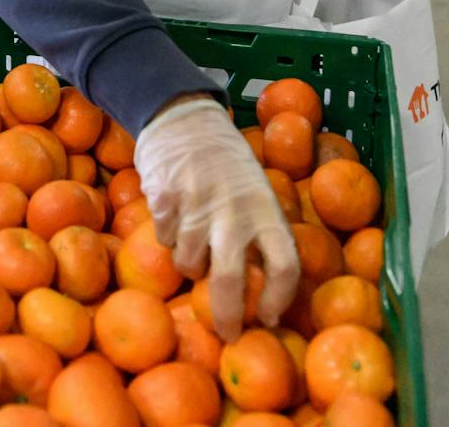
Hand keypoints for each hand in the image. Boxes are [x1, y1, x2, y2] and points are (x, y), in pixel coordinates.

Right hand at [135, 96, 298, 340]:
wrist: (184, 116)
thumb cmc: (227, 159)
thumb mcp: (257, 188)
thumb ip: (260, 228)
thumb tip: (265, 284)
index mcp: (265, 208)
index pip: (285, 265)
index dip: (280, 299)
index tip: (270, 317)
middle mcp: (233, 210)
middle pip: (232, 280)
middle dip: (228, 315)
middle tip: (228, 332)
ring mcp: (196, 205)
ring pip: (189, 263)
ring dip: (190, 265)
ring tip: (194, 248)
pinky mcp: (164, 199)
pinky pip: (164, 238)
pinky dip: (168, 235)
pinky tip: (174, 216)